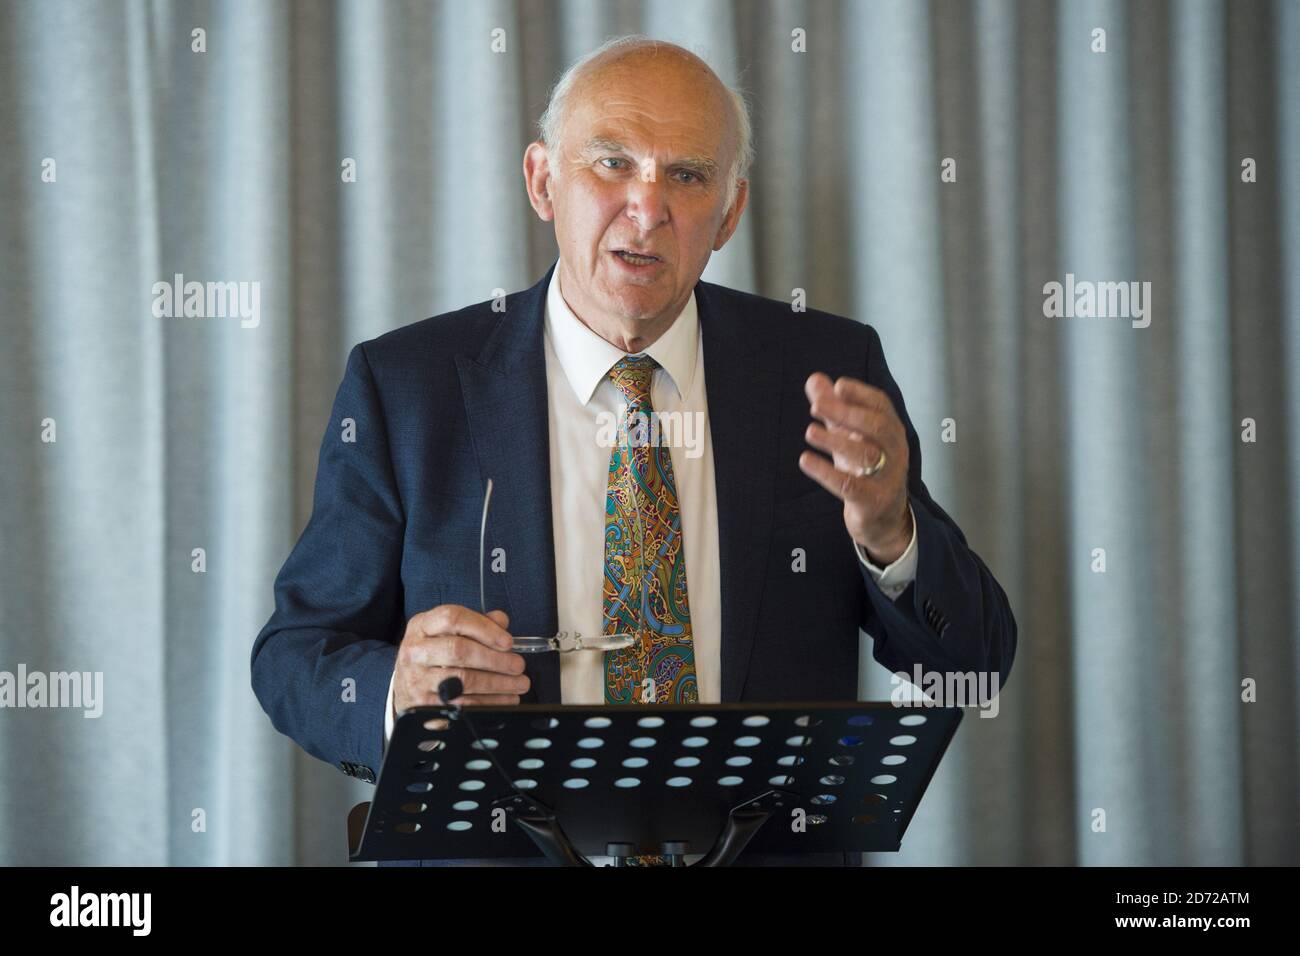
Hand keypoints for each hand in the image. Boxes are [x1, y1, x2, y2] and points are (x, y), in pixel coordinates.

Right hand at [393, 606, 528, 728]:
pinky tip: (506, 699)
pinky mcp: (424, 705)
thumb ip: (476, 623)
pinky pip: (463, 704)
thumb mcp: (447, 633)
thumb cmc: (434, 655)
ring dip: (498, 683)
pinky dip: (490, 702)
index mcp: (422, 626)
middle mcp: (415, 650)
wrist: (405, 686)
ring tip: (520, 683)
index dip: (484, 628)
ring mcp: (417, 679)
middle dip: (495, 659)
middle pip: (459, 650)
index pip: (452, 618)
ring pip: (464, 680)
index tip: (508, 641)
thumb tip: (501, 621)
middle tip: (518, 665)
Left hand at [799, 372, 911, 564]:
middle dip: (846, 413)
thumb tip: (814, 380)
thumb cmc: (865, 470)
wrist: (884, 519)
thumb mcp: (849, 438)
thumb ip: (833, 409)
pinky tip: (805, 460)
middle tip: (816, 406)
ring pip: (866, 454)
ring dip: (835, 441)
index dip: (860, 394)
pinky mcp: (874, 502)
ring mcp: (887, 477)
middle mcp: (895, 451)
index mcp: (891, 431)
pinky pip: (850, 486)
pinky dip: (826, 472)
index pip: (881, 406)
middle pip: (877, 426)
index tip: (838, 386)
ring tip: (809, 432)